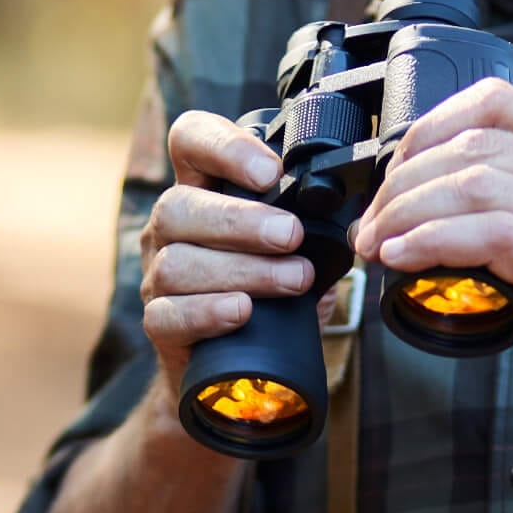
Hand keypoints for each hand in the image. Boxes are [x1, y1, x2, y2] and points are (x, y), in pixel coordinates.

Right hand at [138, 111, 322, 403]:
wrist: (239, 372)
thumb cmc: (272, 298)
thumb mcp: (297, 251)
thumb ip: (314, 228)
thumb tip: (355, 222)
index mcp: (202, 191)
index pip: (190, 140)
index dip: (223, 146)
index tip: (270, 172)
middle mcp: (170, 229)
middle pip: (177, 205)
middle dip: (239, 220)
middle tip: (290, 236)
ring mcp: (157, 277)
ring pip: (177, 263)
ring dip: (242, 269)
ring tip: (293, 281)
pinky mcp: (159, 325)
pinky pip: (168, 314)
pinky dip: (208, 311)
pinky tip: (243, 312)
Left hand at [351, 79, 512, 426]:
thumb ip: (508, 209)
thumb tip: (422, 213)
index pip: (494, 101)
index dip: (428, 128)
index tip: (393, 172)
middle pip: (469, 145)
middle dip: (400, 183)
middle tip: (372, 224)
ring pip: (471, 184)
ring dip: (404, 213)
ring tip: (376, 243)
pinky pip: (488, 234)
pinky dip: (430, 241)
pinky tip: (401, 257)